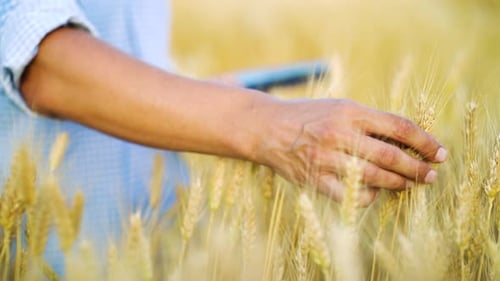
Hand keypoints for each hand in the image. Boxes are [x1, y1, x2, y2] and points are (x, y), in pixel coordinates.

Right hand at [254, 98, 446, 205]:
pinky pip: (350, 195)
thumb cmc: (308, 116)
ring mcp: (326, 157)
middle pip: (391, 155)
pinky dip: (369, 197)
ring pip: (375, 177)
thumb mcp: (339, 107)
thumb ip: (369, 121)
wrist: (267, 127)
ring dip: (399, 184)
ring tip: (409, 184)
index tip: (439, 152)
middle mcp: (339, 133)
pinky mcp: (315, 178)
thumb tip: (407, 141)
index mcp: (350, 111)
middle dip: (417, 168)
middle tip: (431, 175)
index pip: (399, 126)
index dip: (425, 141)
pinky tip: (374, 193)